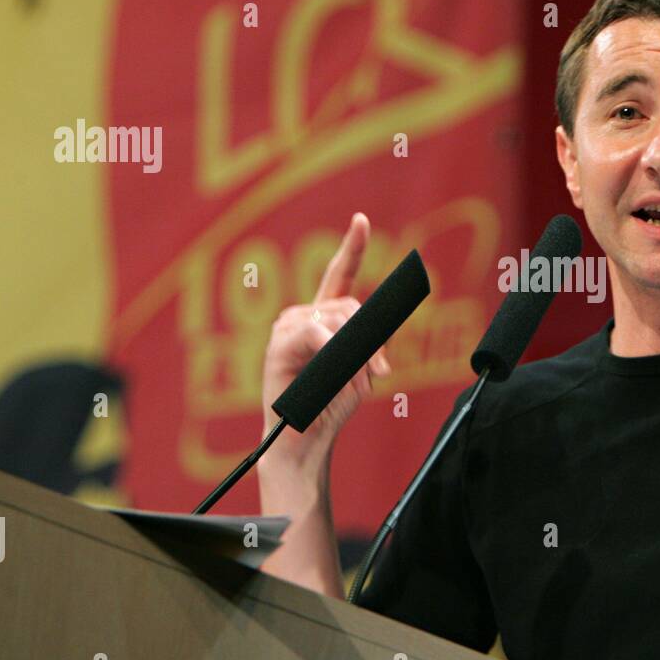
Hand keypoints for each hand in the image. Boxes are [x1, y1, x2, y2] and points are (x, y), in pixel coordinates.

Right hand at [259, 212, 390, 473]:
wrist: (306, 440)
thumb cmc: (331, 404)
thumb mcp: (361, 367)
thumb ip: (369, 339)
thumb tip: (377, 324)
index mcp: (324, 318)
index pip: (339, 274)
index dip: (352, 246)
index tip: (361, 219)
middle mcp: (303, 315)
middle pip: (351, 306)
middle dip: (372, 338)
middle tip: (381, 371)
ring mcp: (287, 327)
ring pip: (340, 319)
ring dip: (358, 352)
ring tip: (359, 381)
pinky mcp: (278, 345)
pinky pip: (318, 334)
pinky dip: (335, 354)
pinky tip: (335, 373)